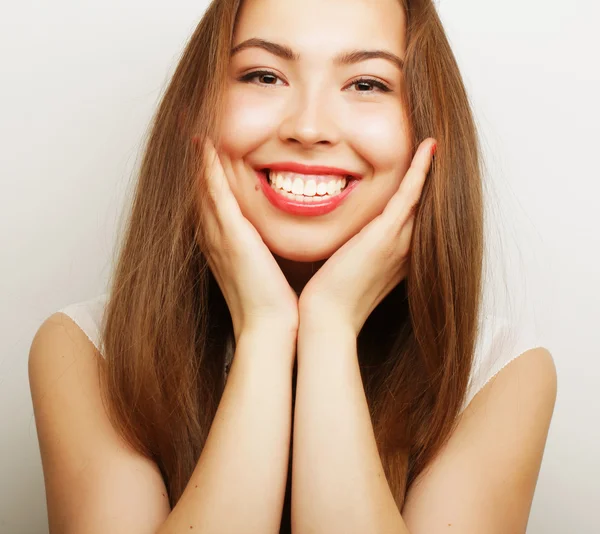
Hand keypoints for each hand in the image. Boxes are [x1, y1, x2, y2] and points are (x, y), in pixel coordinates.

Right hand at [194, 137, 298, 341]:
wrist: (269, 329)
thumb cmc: (273, 305)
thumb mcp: (267, 271)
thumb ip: (266, 253)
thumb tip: (277, 242)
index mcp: (224, 245)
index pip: (211, 204)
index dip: (204, 178)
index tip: (205, 152)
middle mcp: (214, 238)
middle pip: (199, 191)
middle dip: (194, 163)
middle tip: (189, 132)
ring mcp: (219, 236)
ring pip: (202, 188)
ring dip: (197, 159)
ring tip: (191, 130)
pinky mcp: (231, 236)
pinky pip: (214, 194)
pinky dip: (207, 169)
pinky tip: (204, 145)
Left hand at [298, 138, 436, 336]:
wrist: (327, 318)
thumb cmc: (332, 297)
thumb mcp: (349, 269)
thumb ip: (356, 251)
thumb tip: (348, 237)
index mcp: (399, 256)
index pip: (417, 218)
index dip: (425, 194)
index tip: (425, 171)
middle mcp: (407, 248)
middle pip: (427, 205)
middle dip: (434, 179)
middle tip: (439, 149)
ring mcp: (399, 242)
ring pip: (424, 197)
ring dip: (431, 168)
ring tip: (437, 142)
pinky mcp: (386, 236)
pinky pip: (409, 194)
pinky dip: (420, 169)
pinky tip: (429, 147)